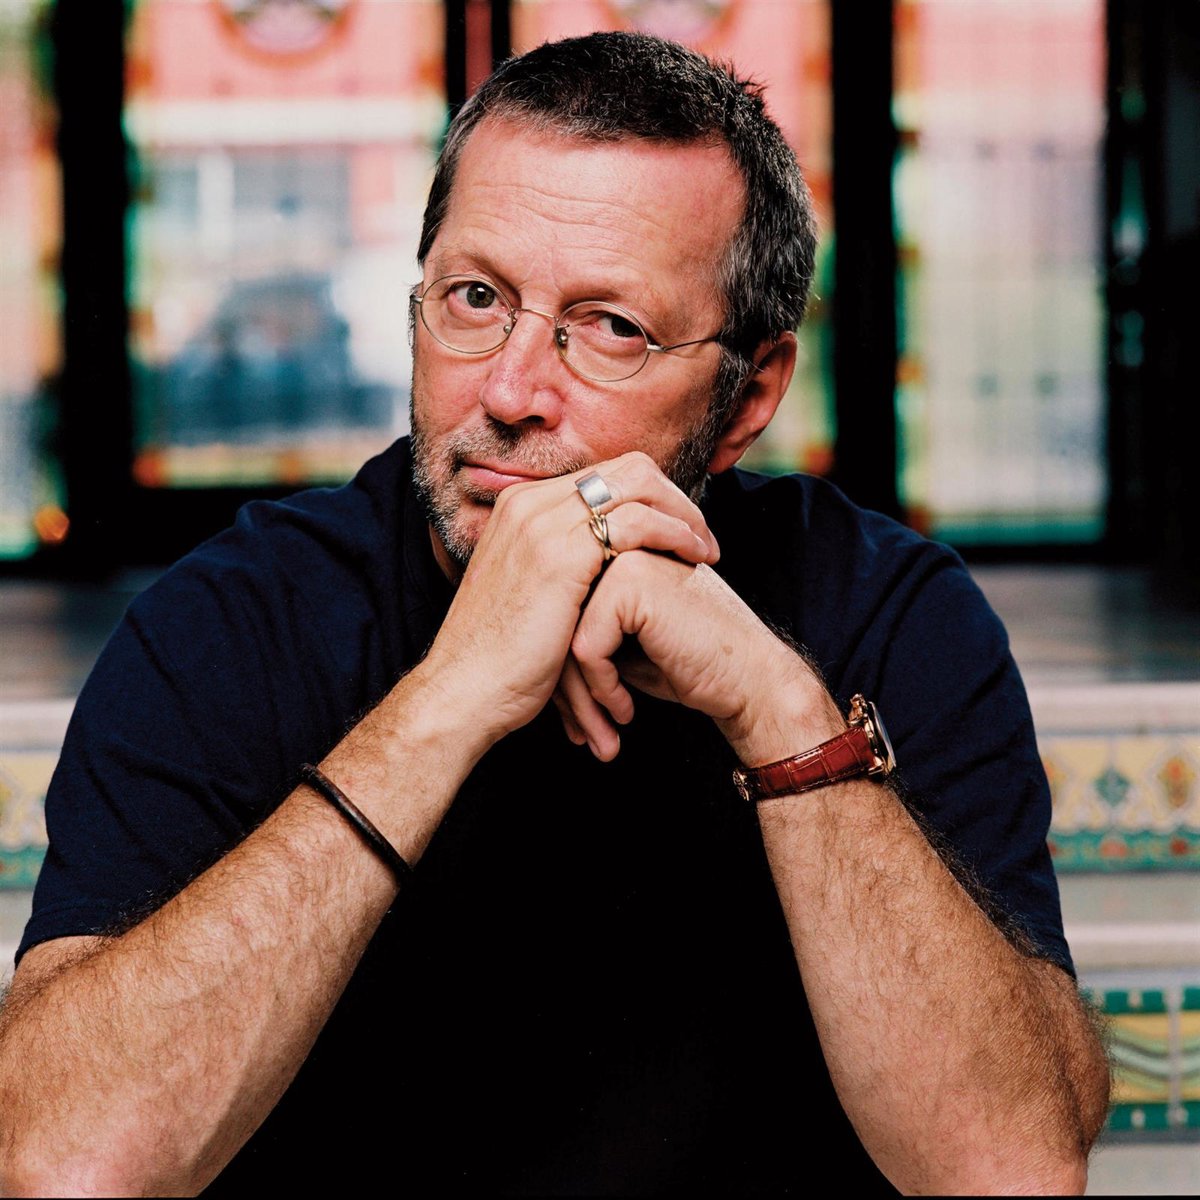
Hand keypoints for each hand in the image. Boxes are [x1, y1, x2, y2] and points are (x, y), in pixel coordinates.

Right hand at [415, 452, 720, 759]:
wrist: (462, 693)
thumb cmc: (499, 660)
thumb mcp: (527, 595)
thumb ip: (558, 566)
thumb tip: (599, 565)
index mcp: (519, 506)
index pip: (604, 474)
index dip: (650, 497)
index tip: (678, 529)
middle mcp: (529, 503)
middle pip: (627, 468)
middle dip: (674, 498)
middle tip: (702, 535)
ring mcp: (543, 523)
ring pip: (639, 485)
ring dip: (684, 515)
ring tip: (707, 551)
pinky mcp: (562, 554)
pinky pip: (637, 521)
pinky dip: (675, 534)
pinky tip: (693, 561)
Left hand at [561, 551, 842, 762]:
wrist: (751, 679)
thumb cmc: (693, 664)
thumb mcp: (626, 643)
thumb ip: (584, 629)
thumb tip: (534, 653)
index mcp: (615, 550)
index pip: (559, 608)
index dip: (562, 669)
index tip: (576, 715)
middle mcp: (617, 544)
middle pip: (556, 619)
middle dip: (565, 688)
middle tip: (584, 735)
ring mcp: (624, 556)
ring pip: (564, 635)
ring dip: (580, 698)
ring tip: (600, 734)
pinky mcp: (630, 584)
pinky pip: (584, 647)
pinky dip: (600, 689)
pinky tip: (625, 710)